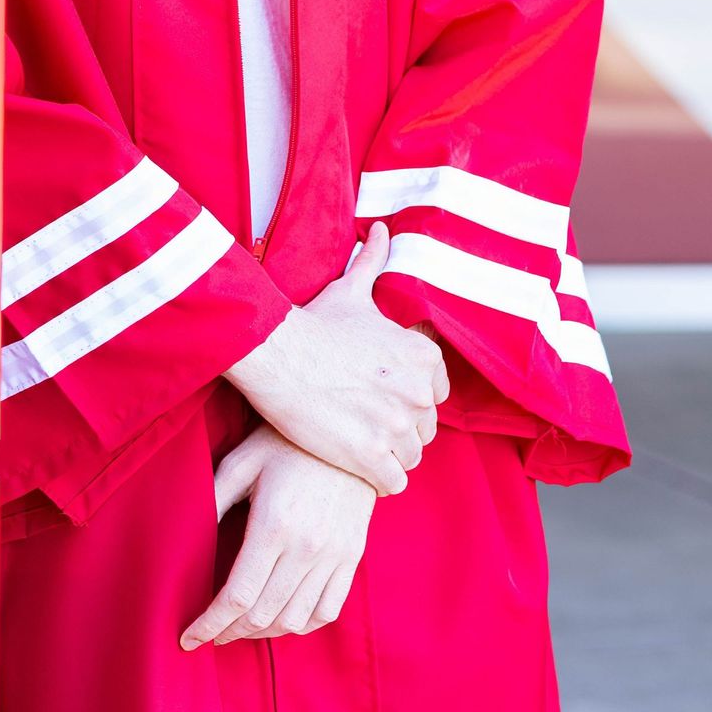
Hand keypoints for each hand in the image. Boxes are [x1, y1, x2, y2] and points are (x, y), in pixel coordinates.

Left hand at [180, 425, 374, 649]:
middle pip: (262, 615)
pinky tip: (282, 618)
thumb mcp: (242, 461)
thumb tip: (183, 540)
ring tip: (241, 626)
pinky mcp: (352, 555)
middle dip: (229, 632)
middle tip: (211, 633)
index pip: (237, 597)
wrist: (350, 429)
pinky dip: (302, 624)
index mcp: (274, 525)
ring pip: (295, 620)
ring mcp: (335, 554)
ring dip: (263, 632)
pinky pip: (328, 610)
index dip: (209, 625)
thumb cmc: (286, 440)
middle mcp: (307, 547)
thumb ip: (213, 500)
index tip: (189, 638)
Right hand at [225, 221, 448, 494]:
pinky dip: (378, 480)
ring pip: (411, 457)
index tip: (381, 398)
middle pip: (425, 428)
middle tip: (366, 423)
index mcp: (423, 356)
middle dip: (400, 429)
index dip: (408, 399)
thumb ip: (374, 263)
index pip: (436, 395)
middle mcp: (418, 391)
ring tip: (361, 445)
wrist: (275, 354)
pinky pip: (394, 482)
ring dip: (390, 456)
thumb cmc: (313, 323)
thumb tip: (383, 229)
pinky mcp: (371, 457)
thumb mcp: (350, 292)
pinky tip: (356, 466)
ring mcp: (396, 426)